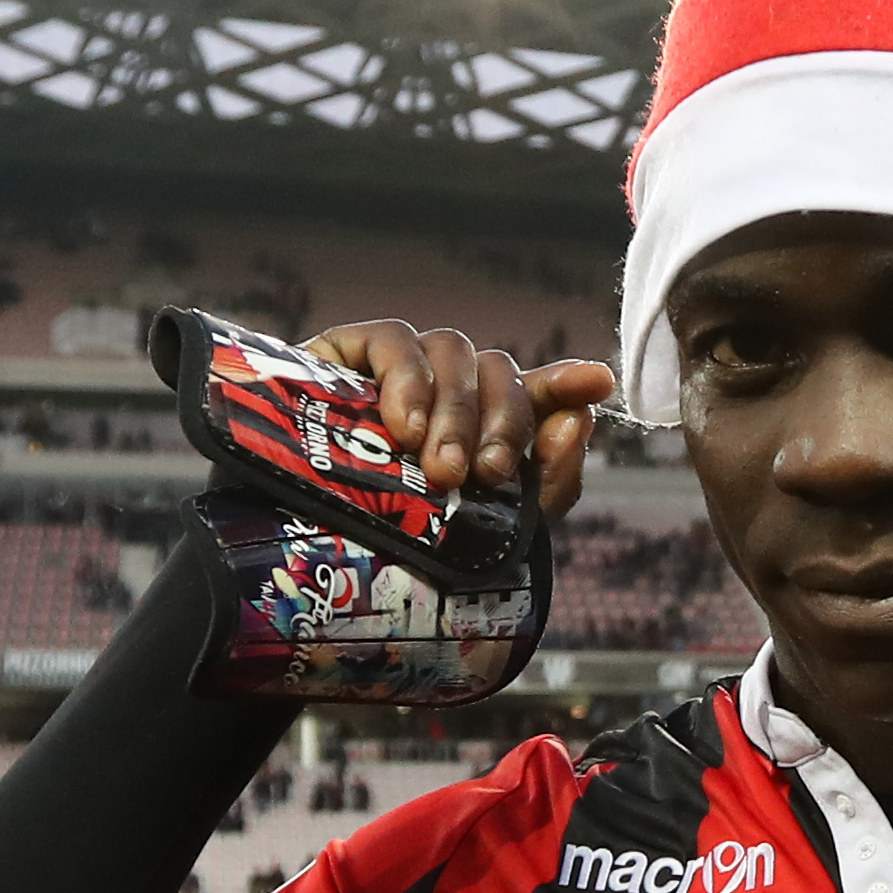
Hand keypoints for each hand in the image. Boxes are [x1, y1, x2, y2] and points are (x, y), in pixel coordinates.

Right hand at [300, 321, 608, 519]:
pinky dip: (408, 381)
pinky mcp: (348, 350)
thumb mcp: (481, 529)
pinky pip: (394, 341)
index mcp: (482, 425)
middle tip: (483, 475)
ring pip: (453, 352)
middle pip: (498, 372)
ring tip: (438, 468)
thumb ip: (544, 482)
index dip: (567, 382)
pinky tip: (402, 426)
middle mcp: (447, 387)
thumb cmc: (393, 545)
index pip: (538, 393)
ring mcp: (399, 365)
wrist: (296, 551)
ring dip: (455, 410)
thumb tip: (580, 418)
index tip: (596, 381)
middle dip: (500, 424)